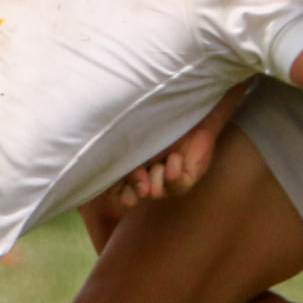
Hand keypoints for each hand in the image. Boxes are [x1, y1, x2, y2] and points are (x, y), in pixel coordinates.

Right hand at [115, 77, 252, 204]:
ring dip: (155, 178)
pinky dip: (173, 173)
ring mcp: (166, 179)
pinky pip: (176, 186)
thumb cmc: (157, 116)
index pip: (114, 188)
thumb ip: (124, 158)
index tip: (114, 184)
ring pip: (155, 193)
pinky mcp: (187, 178)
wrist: (188, 106)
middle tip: (140, 181)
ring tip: (160, 161)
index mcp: (129, 166)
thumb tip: (122, 184)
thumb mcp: (135, 136)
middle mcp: (145, 176)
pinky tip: (175, 157)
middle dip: (133, 192)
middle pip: (131, 197)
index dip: (113, 189)